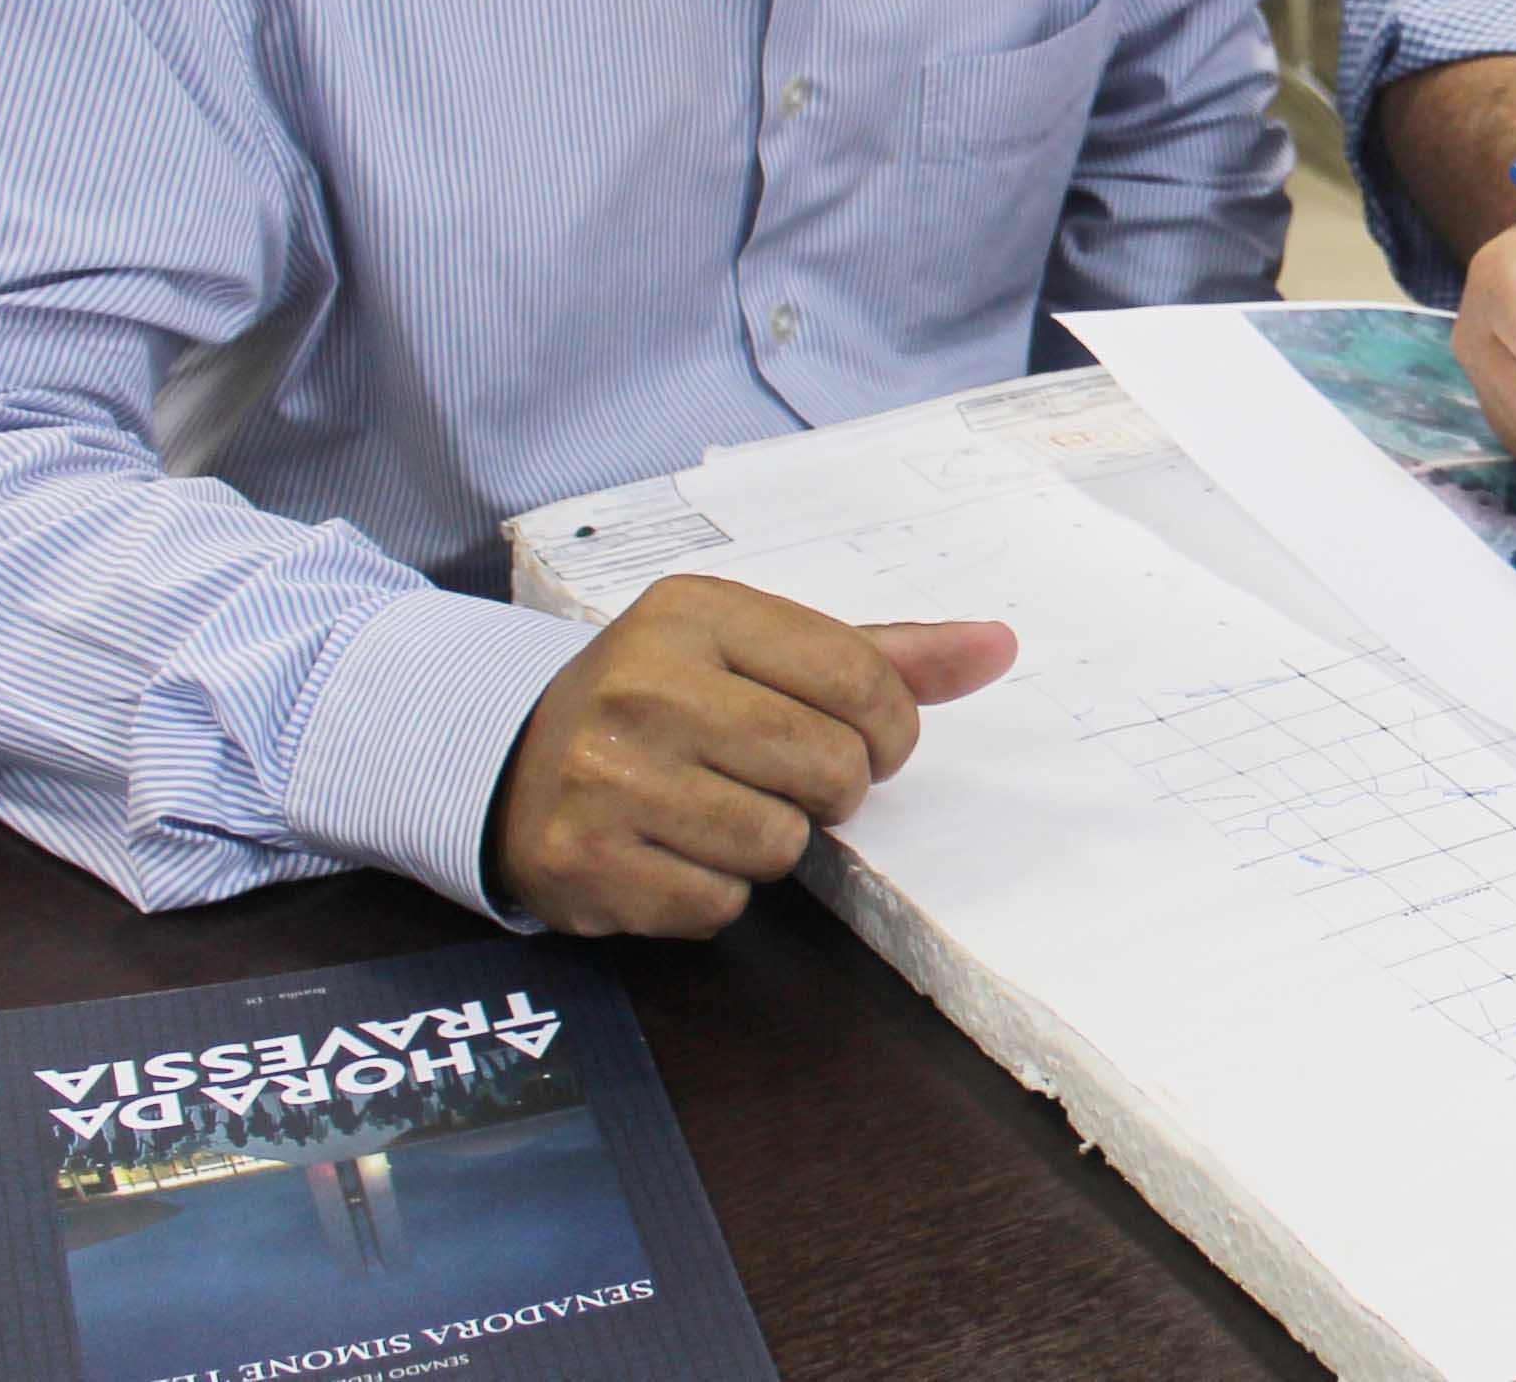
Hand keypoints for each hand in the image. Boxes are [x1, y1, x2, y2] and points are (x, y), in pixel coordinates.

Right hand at [489, 575, 1015, 937]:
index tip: (875, 742)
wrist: (514, 759)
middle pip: (828, 766)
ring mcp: (607, 776)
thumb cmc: (666, 697)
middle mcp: (645, 686)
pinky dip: (715, 891)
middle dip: (834, 787)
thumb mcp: (757, 649)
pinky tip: (675, 850)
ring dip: (772, 841)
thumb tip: (1001, 646)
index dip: (893, 728)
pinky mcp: (584, 861)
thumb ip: (883, 654)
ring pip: (778, 843)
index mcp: (696, 612)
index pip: (859, 676)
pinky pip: (718, 903)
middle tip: (789, 779)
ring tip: (722, 808)